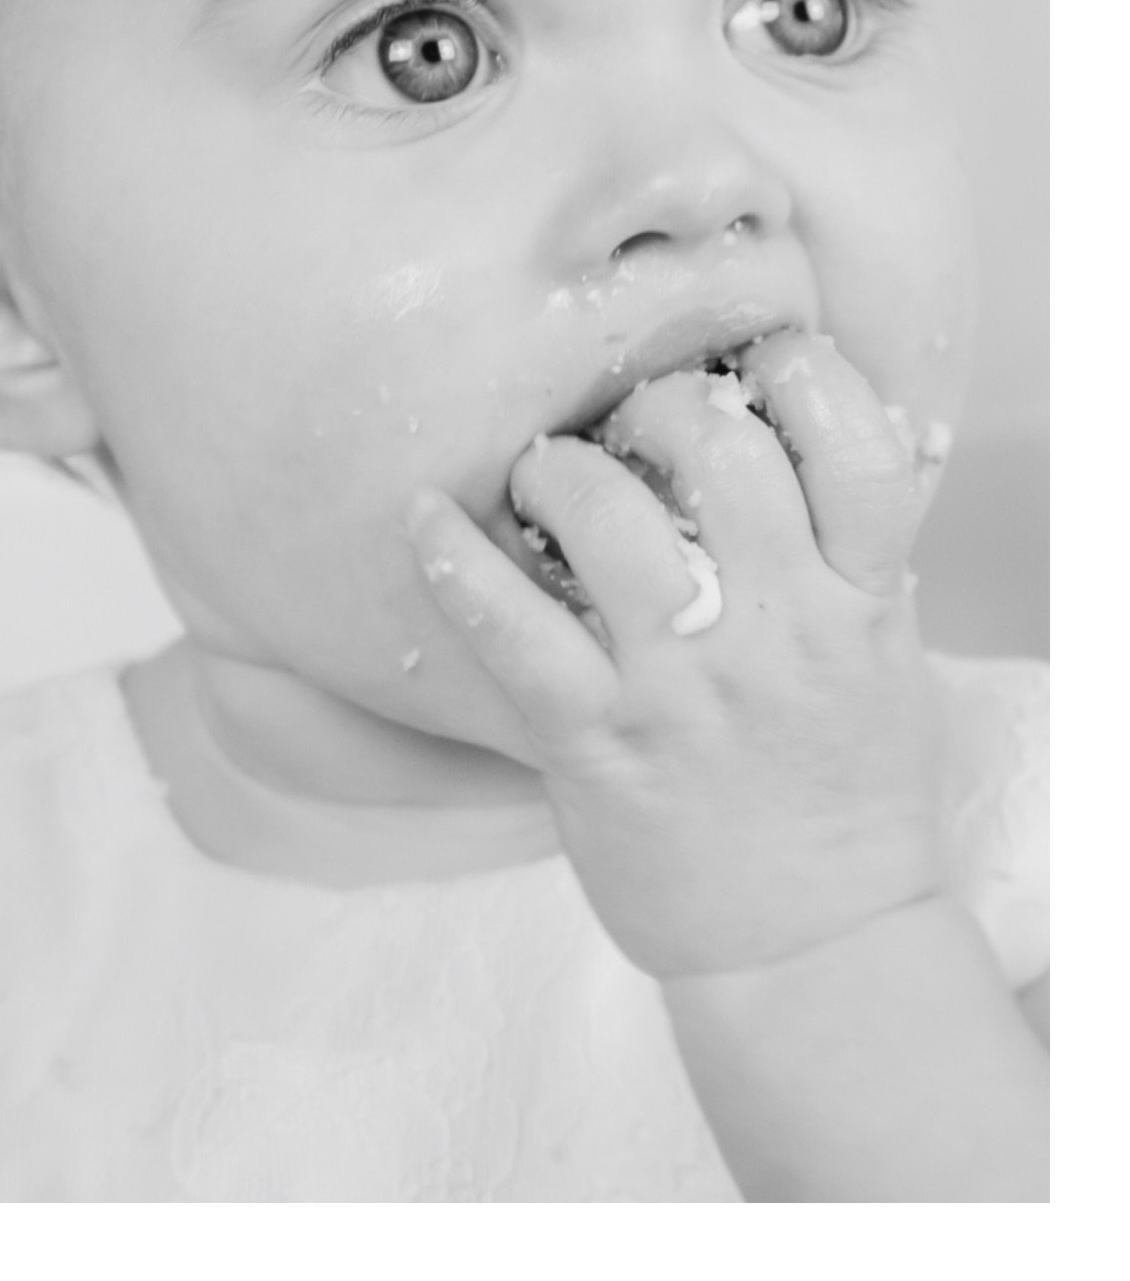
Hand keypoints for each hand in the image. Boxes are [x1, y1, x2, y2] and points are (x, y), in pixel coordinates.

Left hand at [406, 330, 947, 979]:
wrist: (812, 946)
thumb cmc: (847, 798)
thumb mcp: (885, 666)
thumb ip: (846, 563)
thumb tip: (787, 451)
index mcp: (864, 604)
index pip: (857, 442)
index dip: (801, 372)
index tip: (753, 362)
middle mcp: (780, 631)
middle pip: (720, 450)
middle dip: (662, 402)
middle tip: (632, 422)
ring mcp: (683, 686)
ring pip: (609, 518)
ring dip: (561, 469)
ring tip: (548, 476)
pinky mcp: (596, 742)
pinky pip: (511, 631)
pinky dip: (454, 562)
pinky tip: (423, 517)